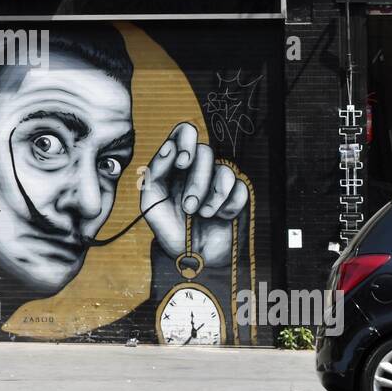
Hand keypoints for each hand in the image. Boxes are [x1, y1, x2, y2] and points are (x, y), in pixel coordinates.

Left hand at [141, 122, 248, 266]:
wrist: (193, 258)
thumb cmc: (169, 228)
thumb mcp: (151, 203)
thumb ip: (154, 174)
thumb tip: (169, 147)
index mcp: (176, 164)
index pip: (185, 132)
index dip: (186, 141)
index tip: (181, 162)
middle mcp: (198, 168)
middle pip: (205, 151)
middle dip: (197, 182)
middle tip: (188, 207)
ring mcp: (219, 180)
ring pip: (224, 170)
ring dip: (213, 196)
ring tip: (203, 215)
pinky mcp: (237, 195)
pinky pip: (239, 188)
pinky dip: (228, 206)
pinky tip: (220, 218)